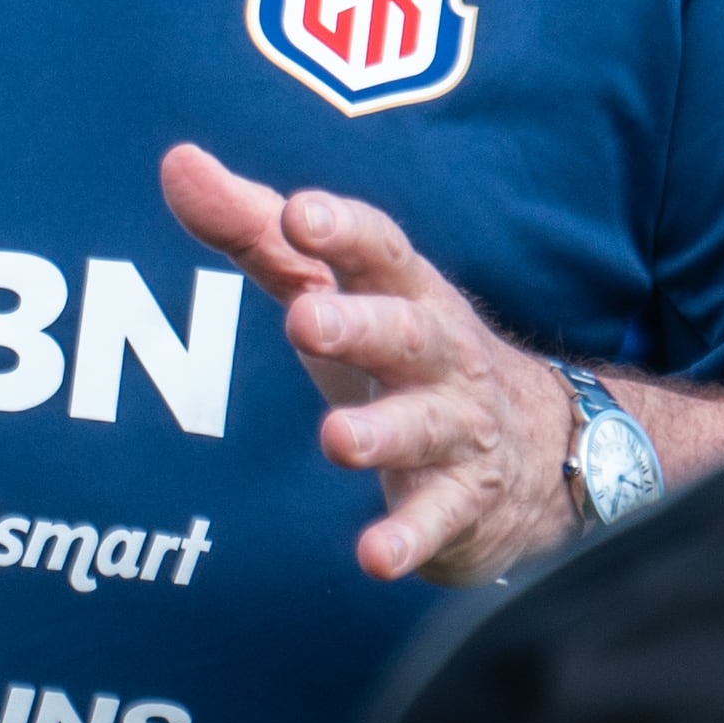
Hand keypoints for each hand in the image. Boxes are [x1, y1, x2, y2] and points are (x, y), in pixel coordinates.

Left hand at [161, 142, 580, 584]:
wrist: (545, 452)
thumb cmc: (402, 352)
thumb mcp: (336, 289)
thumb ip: (255, 233)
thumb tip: (178, 164)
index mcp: (405, 292)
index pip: (380, 250)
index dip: (343, 230)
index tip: (299, 214)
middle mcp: (439, 354)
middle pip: (403, 332)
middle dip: (357, 325)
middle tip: (305, 320)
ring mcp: (457, 430)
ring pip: (421, 427)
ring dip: (379, 433)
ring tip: (337, 440)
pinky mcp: (462, 504)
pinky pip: (437, 521)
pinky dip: (408, 538)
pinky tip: (375, 558)